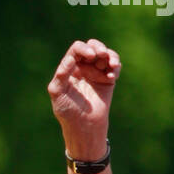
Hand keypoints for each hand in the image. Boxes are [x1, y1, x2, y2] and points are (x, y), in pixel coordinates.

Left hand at [48, 39, 120, 160]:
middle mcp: (83, 68)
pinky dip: (115, 67)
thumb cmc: (68, 111)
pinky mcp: (108, 80)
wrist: (84, 126)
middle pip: (92, 46)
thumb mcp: (58, 93)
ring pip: (106, 54)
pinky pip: (114, 67)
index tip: (90, 57)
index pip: (76, 50)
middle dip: (98, 47)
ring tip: (112, 65)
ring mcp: (96, 73)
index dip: (83, 49)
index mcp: (69, 68)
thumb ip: (61, 75)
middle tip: (101, 55)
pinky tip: (112, 77)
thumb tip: (70, 58)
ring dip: (111, 55)